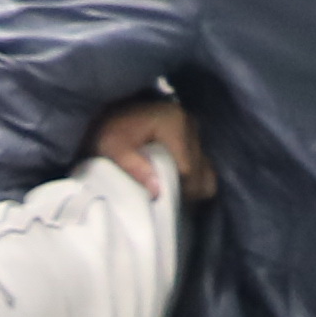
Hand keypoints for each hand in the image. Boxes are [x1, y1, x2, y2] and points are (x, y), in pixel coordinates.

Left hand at [87, 95, 211, 201]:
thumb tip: (156, 190)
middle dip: (183, 192)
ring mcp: (196, 132)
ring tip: (166, 193)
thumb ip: (132, 166)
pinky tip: (173, 186)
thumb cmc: (110, 131)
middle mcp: (191, 125)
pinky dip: (192, 183)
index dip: (176, 191)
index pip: (188, 169)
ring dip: (190, 189)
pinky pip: (204, 170)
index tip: (158, 202)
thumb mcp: (112, 147)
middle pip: (200, 172)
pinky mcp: (195, 141)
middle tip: (159, 200)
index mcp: (175, 123)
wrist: (110, 115)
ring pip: (206, 173)